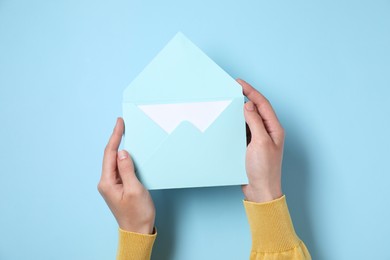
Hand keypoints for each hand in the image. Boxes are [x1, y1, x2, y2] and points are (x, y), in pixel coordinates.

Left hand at [98, 118, 154, 233]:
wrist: (138, 231)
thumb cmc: (137, 214)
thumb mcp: (135, 189)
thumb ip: (127, 169)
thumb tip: (123, 152)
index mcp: (107, 182)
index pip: (110, 154)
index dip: (115, 137)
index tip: (119, 123)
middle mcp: (106, 182)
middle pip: (110, 155)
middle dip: (116, 139)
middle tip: (122, 124)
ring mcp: (111, 185)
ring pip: (115, 161)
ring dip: (120, 148)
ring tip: (125, 134)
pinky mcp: (118, 187)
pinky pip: (119, 168)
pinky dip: (124, 158)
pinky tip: (129, 153)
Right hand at [237, 79, 283, 202]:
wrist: (260, 191)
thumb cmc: (264, 170)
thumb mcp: (260, 143)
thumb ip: (255, 123)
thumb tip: (249, 106)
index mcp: (274, 129)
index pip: (263, 104)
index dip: (251, 91)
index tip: (239, 83)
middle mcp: (268, 132)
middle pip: (256, 109)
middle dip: (246, 98)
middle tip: (232, 89)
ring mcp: (259, 139)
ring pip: (249, 119)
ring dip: (240, 111)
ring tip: (229, 102)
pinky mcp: (251, 146)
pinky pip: (243, 130)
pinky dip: (236, 124)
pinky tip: (229, 121)